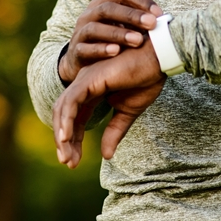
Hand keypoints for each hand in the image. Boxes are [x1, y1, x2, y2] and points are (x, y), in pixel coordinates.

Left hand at [53, 43, 165, 168]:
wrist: (158, 57)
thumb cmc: (147, 77)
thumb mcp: (129, 111)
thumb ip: (115, 131)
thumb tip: (106, 156)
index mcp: (93, 91)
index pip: (76, 119)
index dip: (73, 140)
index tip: (74, 162)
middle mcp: (84, 84)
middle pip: (64, 115)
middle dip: (64, 140)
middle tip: (68, 163)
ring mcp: (85, 80)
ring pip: (63, 109)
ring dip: (62, 134)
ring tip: (67, 157)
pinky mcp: (89, 79)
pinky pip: (71, 101)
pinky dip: (67, 119)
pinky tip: (66, 137)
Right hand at [58, 0, 162, 84]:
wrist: (82, 64)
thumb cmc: (110, 42)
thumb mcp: (123, 28)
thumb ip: (139, 23)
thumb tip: (168, 21)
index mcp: (103, 4)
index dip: (141, 0)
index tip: (159, 14)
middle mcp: (89, 14)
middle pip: (108, 8)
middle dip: (132, 15)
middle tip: (152, 24)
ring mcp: (80, 32)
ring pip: (96, 28)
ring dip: (118, 33)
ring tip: (137, 41)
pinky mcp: (76, 52)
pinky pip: (85, 49)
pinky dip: (101, 49)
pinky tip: (115, 52)